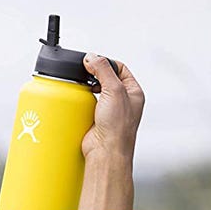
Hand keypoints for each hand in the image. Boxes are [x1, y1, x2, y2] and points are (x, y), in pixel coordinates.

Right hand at [77, 55, 143, 209]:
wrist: (106, 152)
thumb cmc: (118, 127)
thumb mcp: (114, 90)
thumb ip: (103, 70)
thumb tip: (92, 57)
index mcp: (133, 92)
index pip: (120, 68)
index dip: (107, 63)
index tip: (93, 62)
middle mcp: (123, 101)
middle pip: (107, 78)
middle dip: (95, 74)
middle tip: (84, 72)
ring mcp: (109, 111)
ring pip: (96, 91)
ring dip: (87, 87)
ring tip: (80, 84)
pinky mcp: (96, 120)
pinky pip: (87, 105)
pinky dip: (81, 101)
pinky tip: (77, 99)